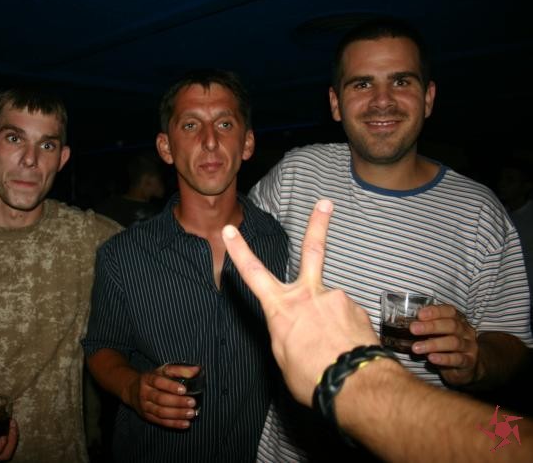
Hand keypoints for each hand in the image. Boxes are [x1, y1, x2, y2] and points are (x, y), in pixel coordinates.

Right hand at [125, 364, 197, 428]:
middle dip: (177, 401)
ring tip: (191, 413)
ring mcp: (145, 406)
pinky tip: (186, 424)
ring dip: (177, 414)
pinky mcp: (148, 417)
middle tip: (192, 402)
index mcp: (147, 379)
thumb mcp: (163, 371)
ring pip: (161, 412)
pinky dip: (174, 424)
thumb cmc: (153, 379)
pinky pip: (161, 422)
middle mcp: (144, 393)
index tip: (184, 389)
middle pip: (160, 398)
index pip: (158, 382)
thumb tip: (197, 370)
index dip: (170, 386)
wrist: (132, 391)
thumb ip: (180, 370)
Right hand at [221, 199, 377, 405]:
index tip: (230, 230)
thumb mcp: (282, 357)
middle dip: (318, 224)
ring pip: (329, 304)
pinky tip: (344, 347)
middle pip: (312, 250)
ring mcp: (336, 299)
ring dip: (330, 321)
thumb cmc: (311, 377)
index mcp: (282, 308)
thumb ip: (285, 332)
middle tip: (326, 202)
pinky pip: (346, 317)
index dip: (240, 251)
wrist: (353, 384)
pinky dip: (344, 329)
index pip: (254, 274)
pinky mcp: (356, 308)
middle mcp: (309, 295)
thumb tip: (293, 325)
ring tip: (332, 348)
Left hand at [410, 304, 478, 384]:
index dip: (435, 311)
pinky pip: (458, 359)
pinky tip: (431, 358)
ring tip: (416, 348)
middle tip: (413, 329)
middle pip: (451, 325)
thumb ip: (424, 327)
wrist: (465, 366)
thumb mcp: (436, 333)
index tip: (419, 314)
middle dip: (431, 326)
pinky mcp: (469, 361)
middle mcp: (465, 331)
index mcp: (457, 320)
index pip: (449, 311)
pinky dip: (444, 358)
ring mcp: (469, 346)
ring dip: (433, 344)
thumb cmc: (444, 345)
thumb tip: (398, 323)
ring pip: (453, 342)